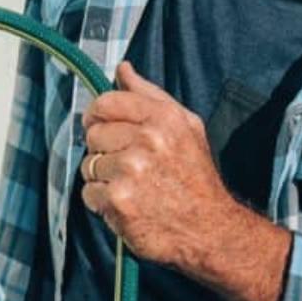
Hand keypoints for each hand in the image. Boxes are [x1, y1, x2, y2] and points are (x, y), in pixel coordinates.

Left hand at [80, 61, 242, 269]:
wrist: (212, 231)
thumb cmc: (196, 178)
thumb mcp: (186, 127)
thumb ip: (150, 94)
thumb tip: (123, 69)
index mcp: (163, 118)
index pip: (105, 103)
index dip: (99, 116)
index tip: (104, 127)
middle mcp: (147, 141)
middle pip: (93, 134)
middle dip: (106, 150)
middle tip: (132, 167)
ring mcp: (131, 171)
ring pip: (89, 164)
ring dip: (104, 178)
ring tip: (134, 188)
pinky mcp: (119, 200)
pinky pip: (89, 193)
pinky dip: (103, 203)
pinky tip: (128, 206)